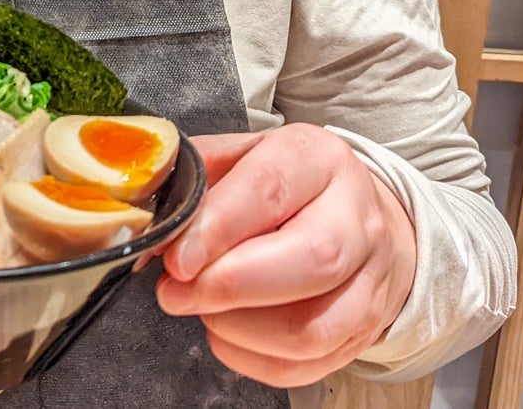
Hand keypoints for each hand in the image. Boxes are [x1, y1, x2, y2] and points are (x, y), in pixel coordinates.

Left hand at [156, 125, 416, 387]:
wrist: (361, 220)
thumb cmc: (289, 187)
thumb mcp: (245, 155)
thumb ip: (198, 174)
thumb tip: (152, 217)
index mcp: (319, 159)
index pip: (269, 189)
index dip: (217, 228)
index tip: (175, 258)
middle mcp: (357, 219)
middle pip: (311, 261)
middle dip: (228, 286)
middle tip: (175, 291)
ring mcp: (369, 283)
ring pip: (311, 328)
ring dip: (237, 328)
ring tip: (200, 307)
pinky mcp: (360, 335)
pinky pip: (302, 366)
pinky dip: (249, 358)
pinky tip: (224, 329)